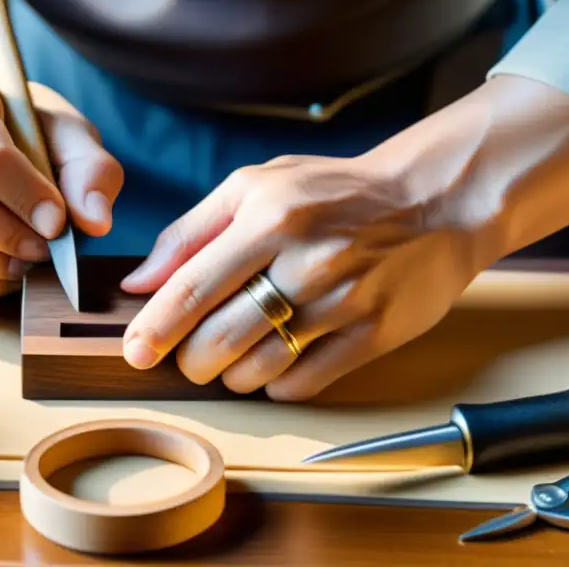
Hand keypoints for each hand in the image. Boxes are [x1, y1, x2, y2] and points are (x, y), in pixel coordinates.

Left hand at [117, 153, 487, 400]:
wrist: (433, 201)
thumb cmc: (335, 192)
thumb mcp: (258, 185)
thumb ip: (192, 230)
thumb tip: (138, 281)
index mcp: (269, 217)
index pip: (191, 288)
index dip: (154, 329)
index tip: (135, 351)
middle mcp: (305, 261)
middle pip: (219, 340)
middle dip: (190, 359)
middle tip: (190, 354)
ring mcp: (342, 302)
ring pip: (257, 370)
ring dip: (231, 374)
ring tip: (235, 354)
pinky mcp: (373, 334)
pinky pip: (303, 383)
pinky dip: (275, 383)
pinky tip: (276, 359)